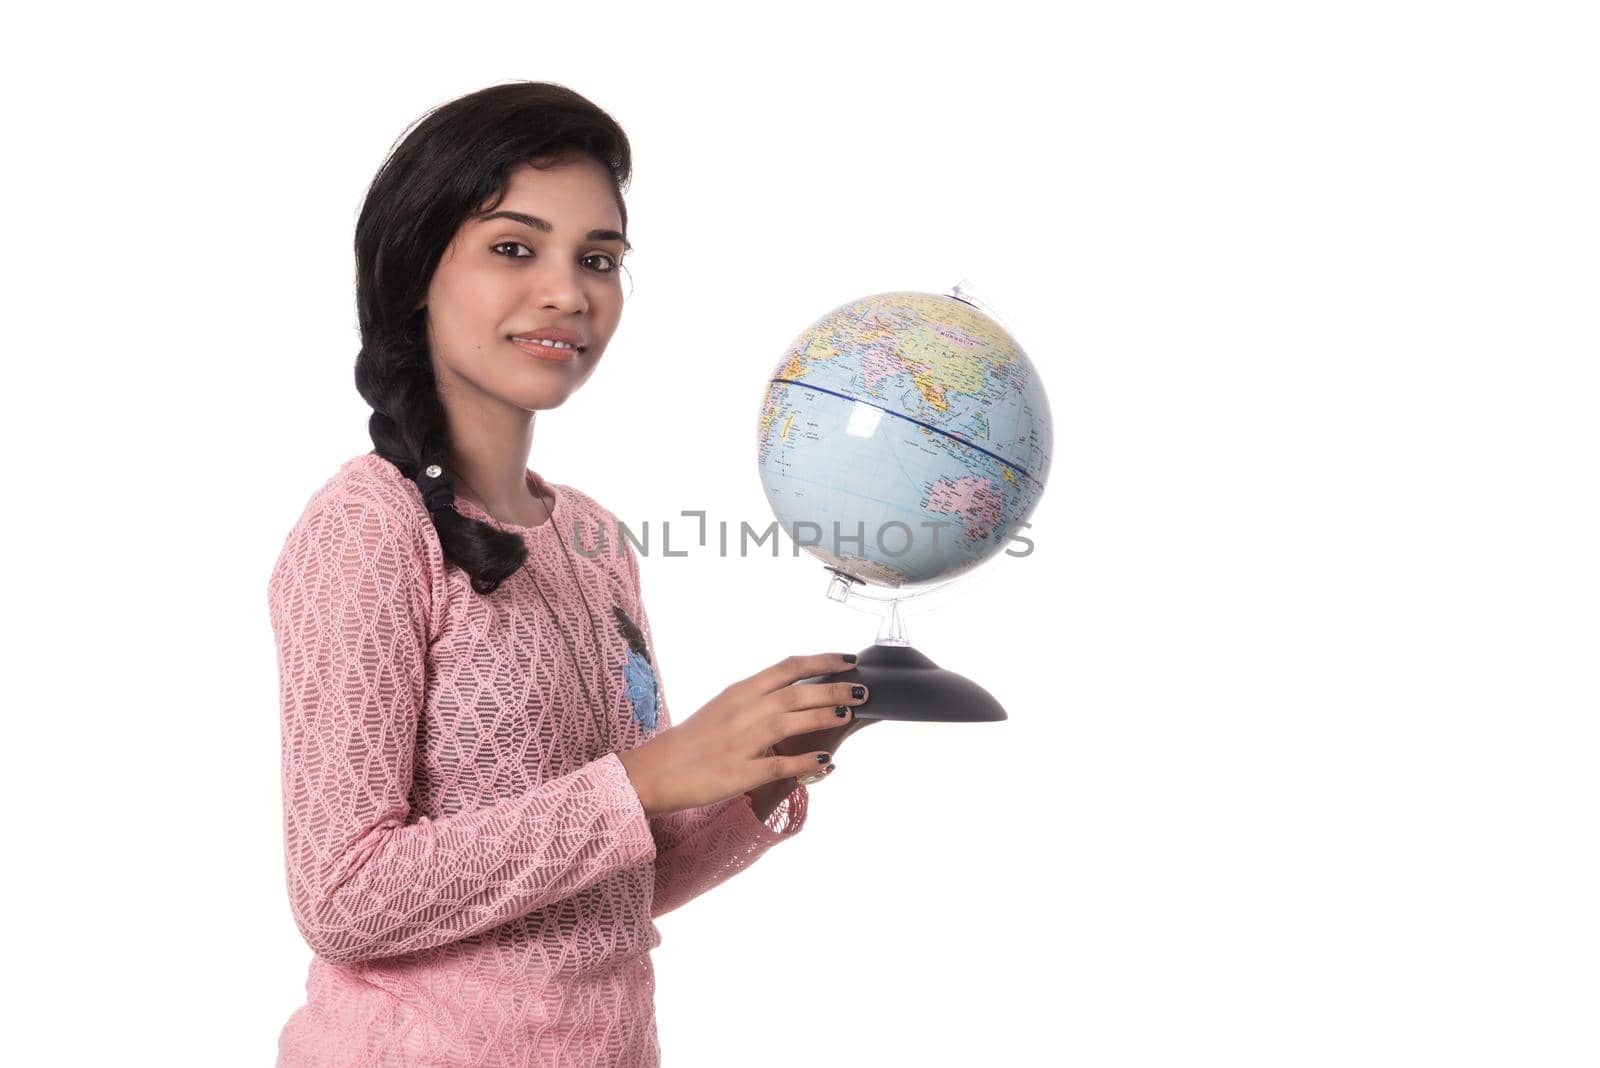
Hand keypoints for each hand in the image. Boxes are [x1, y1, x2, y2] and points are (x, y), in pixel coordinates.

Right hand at [617, 653, 869, 816]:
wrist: (656, 770)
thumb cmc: (692, 739)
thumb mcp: (724, 707)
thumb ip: (758, 700)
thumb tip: (794, 696)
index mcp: (740, 691)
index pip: (788, 667)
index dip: (823, 661)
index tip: (849, 659)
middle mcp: (743, 711)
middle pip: (797, 693)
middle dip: (834, 688)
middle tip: (863, 688)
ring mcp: (742, 742)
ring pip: (792, 722)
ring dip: (824, 716)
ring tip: (849, 714)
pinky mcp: (740, 773)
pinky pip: (780, 765)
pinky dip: (806, 763)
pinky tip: (828, 763)